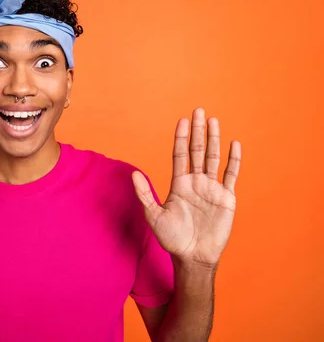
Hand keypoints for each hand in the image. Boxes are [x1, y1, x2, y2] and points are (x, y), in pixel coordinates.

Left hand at [132, 108, 240, 266]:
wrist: (193, 256)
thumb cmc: (172, 238)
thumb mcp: (154, 215)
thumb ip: (145, 194)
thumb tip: (133, 173)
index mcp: (179, 184)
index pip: (180, 154)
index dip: (181, 137)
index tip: (182, 120)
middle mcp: (196, 182)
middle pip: (197, 150)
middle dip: (198, 131)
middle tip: (199, 110)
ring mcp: (211, 189)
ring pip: (214, 158)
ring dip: (214, 139)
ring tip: (214, 120)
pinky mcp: (226, 198)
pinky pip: (231, 175)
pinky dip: (233, 160)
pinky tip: (234, 144)